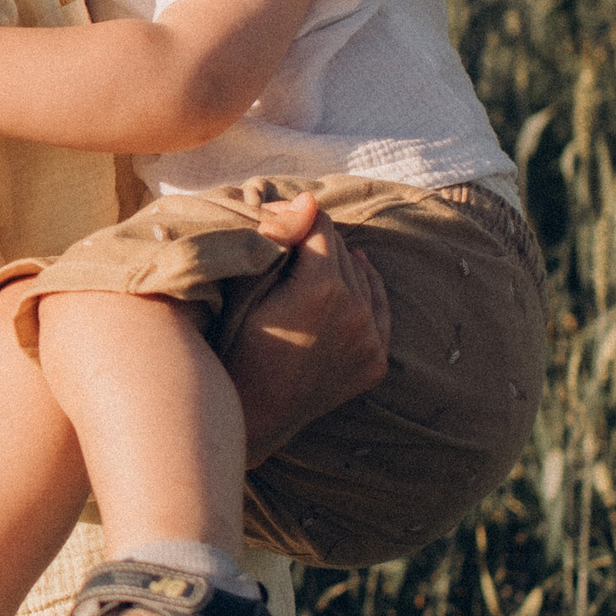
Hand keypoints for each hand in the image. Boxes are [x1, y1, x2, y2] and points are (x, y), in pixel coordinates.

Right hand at [227, 193, 391, 464]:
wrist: (251, 416)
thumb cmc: (235, 345)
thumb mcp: (249, 288)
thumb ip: (281, 239)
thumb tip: (310, 199)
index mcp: (322, 286)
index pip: (318, 223)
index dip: (294, 217)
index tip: (278, 220)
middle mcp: (355, 310)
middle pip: (340, 248)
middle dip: (314, 240)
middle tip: (289, 242)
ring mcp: (370, 338)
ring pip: (360, 275)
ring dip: (338, 265)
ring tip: (312, 264)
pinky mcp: (376, 361)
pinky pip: (380, 308)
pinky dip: (367, 290)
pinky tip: (353, 275)